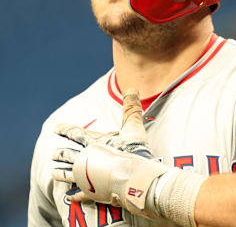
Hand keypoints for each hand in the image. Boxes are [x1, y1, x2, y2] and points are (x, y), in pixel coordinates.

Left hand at [52, 88, 205, 224]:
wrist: (134, 178)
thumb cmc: (134, 151)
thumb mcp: (133, 127)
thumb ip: (131, 108)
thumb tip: (132, 88)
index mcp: (95, 143)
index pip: (76, 133)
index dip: (66, 129)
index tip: (56, 128)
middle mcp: (87, 159)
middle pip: (70, 155)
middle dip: (61, 154)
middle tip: (53, 154)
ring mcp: (88, 177)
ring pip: (71, 174)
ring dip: (62, 173)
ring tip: (53, 173)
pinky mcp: (93, 192)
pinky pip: (80, 194)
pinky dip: (74, 195)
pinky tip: (68, 196)